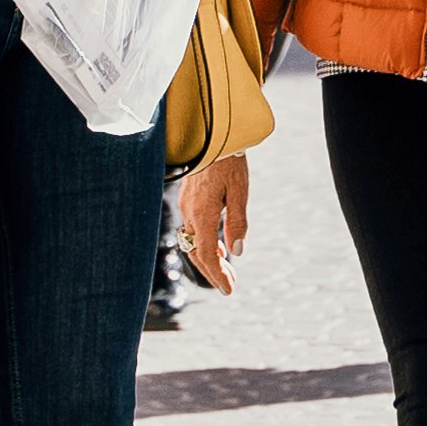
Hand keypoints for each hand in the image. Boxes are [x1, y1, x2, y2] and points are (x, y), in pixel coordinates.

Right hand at [175, 153, 246, 290]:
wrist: (212, 135)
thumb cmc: (229, 161)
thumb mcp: (239, 191)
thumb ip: (237, 222)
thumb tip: (237, 253)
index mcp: (203, 214)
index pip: (208, 255)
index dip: (217, 275)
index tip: (229, 290)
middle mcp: (190, 214)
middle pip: (198, 253)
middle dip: (213, 272)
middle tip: (229, 287)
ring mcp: (187, 207)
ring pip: (195, 242)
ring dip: (210, 258)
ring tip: (227, 271)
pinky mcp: (188, 200)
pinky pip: (194, 230)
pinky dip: (206, 243)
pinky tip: (219, 246)